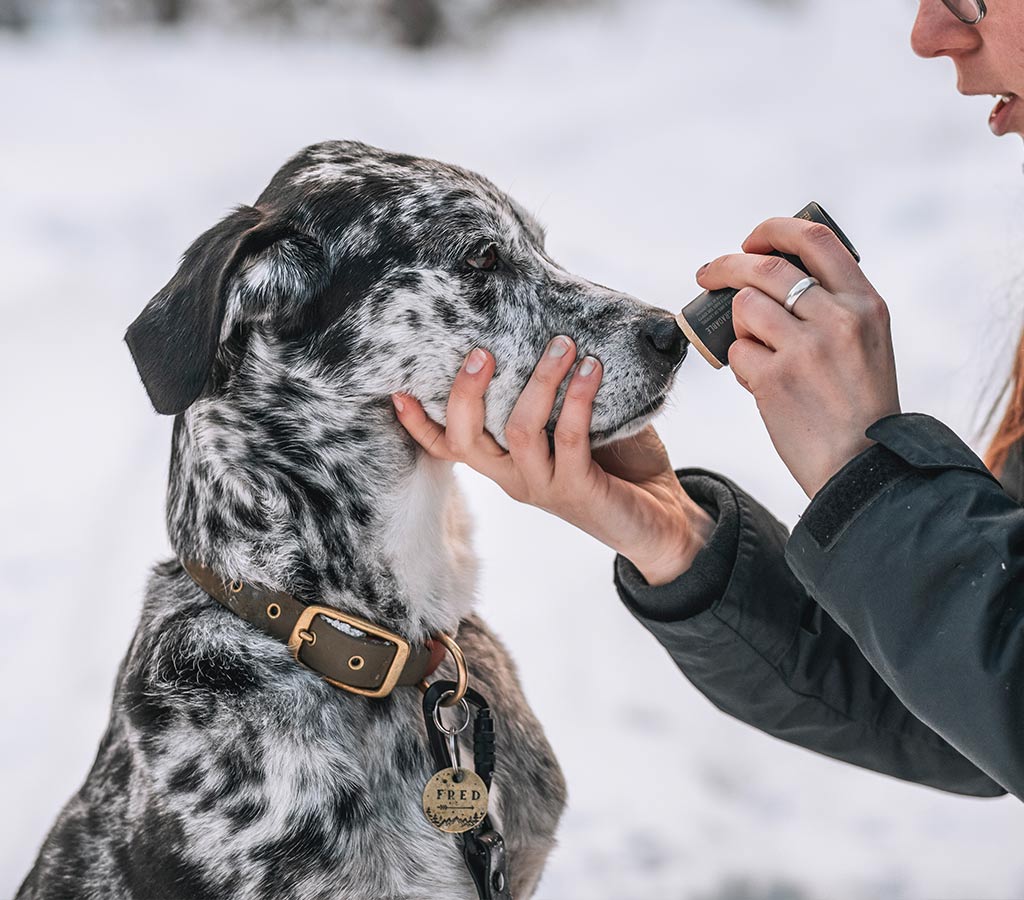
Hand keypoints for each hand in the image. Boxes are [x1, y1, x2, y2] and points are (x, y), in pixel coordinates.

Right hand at [391, 337, 713, 585]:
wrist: (664, 519)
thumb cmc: (619, 464)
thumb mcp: (576, 425)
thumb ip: (556, 394)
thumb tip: (554, 331)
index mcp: (505, 463)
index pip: (449, 448)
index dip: (419, 424)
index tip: (397, 389)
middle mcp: (514, 478)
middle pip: (466, 441)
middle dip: (466, 393)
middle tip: (482, 352)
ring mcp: (543, 487)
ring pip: (519, 431)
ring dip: (539, 381)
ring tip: (562, 344)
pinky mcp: (579, 491)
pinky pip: (570, 438)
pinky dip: (579, 398)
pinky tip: (591, 369)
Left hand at [696, 217, 900, 497]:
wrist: (861, 466)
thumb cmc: (858, 406)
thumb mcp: (868, 342)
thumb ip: (834, 306)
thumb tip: (774, 274)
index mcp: (865, 303)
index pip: (815, 239)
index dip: (773, 231)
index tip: (751, 241)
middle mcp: (838, 318)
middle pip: (766, 268)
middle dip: (728, 265)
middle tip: (707, 274)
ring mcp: (806, 347)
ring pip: (745, 307)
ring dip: (738, 326)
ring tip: (755, 350)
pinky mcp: (775, 378)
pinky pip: (737, 352)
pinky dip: (740, 365)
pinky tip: (760, 383)